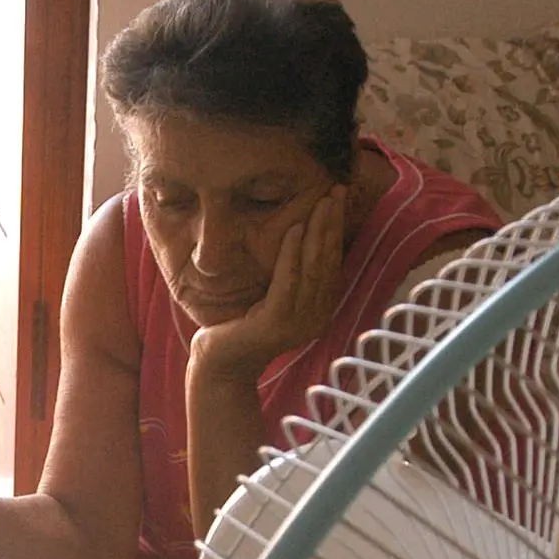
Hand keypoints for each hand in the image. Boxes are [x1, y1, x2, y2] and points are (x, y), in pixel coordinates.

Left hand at [190, 184, 347, 382]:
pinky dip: (291, 254)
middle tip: (336, 192)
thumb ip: (291, 276)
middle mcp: (316, 316)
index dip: (336, 230)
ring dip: (318, 232)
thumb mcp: (273, 298)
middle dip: (332, 224)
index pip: (332, 263)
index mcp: (319, 309)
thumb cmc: (242, 328)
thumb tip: (300, 236)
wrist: (221, 366)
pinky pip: (288, 281)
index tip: (337, 199)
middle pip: (327, 262)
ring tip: (322, 203)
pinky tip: (294, 229)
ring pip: (312, 268)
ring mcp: (298, 322)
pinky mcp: (276, 323)